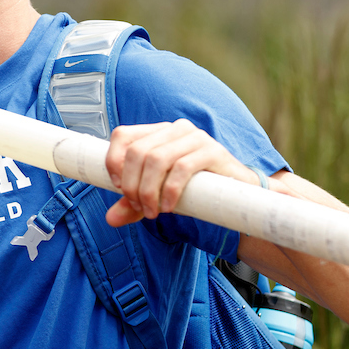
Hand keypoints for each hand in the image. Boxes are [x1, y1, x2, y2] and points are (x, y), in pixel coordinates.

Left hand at [104, 120, 261, 226]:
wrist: (238, 193)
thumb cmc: (193, 189)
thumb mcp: (158, 195)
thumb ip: (133, 204)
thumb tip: (110, 219)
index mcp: (158, 132)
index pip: (122, 135)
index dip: (113, 161)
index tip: (119, 188)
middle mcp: (175, 129)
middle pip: (137, 151)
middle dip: (132, 184)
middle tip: (138, 207)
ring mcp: (194, 137)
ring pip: (156, 159)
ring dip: (148, 190)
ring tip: (151, 211)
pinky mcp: (212, 151)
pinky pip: (181, 168)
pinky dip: (169, 191)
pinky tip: (169, 207)